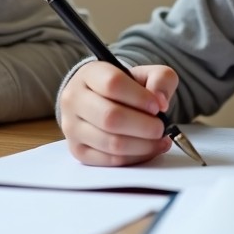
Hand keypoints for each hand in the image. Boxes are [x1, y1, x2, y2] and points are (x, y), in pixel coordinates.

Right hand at [59, 61, 176, 165]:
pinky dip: (134, 158)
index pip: (112, 84)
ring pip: (111, 143)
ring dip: (142, 145)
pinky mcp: (77, 150)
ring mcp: (71, 127)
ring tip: (160, 139)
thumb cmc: (126, 88)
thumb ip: (160, 79)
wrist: (102, 101)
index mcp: (88, 74)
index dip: (139, 97)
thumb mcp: (147, 73)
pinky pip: (110, 160)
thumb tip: (161, 102)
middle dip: (144, 126)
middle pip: (110, 117)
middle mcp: (73, 99)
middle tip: (161, 127)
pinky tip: (149, 149)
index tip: (157, 106)